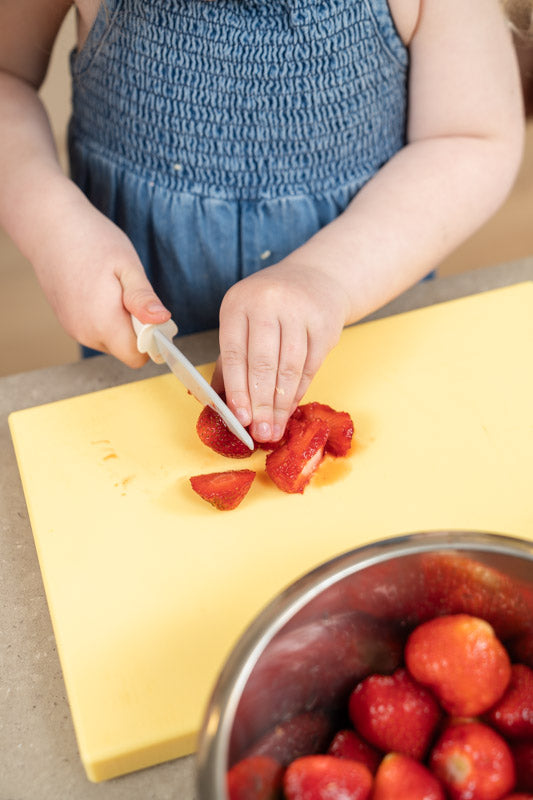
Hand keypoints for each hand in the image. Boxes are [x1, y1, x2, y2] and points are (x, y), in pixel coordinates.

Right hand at [33, 189, 170, 366]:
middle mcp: (86, 333)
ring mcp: (74, 329)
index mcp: (103, 323)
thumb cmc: (91, 241)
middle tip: (131, 293)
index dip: (151, 340)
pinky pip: (96, 331)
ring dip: (120, 323)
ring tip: (111, 288)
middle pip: (124, 350)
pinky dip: (104, 318)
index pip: (137, 357)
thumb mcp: (127, 266)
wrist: (49, 228)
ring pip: (110, 341)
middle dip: (136, 330)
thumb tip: (162, 321)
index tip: (151, 314)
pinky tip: (98, 290)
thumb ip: (143, 298)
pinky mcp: (68, 322)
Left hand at [212, 260, 349, 442]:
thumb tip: (218, 406)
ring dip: (281, 404)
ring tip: (275, 429)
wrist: (316, 279)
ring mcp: (298, 311)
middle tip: (260, 433)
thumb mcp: (242, 323)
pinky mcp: (324, 323)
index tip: (240, 419)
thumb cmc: (270, 308)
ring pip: (289, 367)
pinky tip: (290, 409)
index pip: (235, 355)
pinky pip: (310, 366)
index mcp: (237, 304)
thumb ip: (230, 363)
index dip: (237, 391)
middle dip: (261, 404)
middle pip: (263, 363)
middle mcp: (267, 303)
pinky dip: (299, 392)